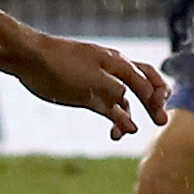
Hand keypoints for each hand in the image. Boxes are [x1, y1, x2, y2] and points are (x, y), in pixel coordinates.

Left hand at [10, 31, 169, 140]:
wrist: (32, 60)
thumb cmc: (63, 65)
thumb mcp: (94, 79)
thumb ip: (115, 93)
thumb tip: (131, 112)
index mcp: (117, 62)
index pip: (147, 79)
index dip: (156, 97)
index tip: (159, 115)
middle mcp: (112, 72)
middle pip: (142, 86)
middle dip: (153, 104)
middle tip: (161, 121)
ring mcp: (99, 84)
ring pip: (124, 101)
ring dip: (129, 117)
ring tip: (126, 132)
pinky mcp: (86, 95)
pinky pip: (107, 108)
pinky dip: (115, 119)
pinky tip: (115, 132)